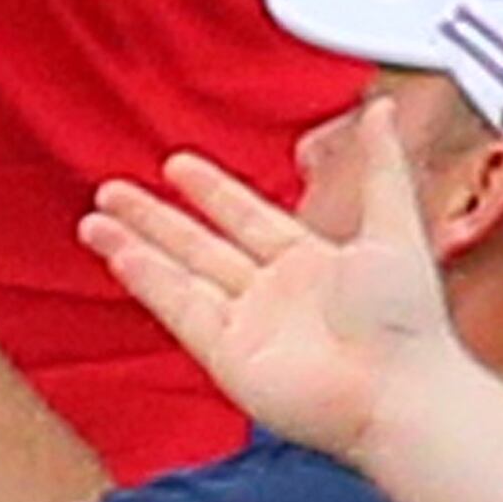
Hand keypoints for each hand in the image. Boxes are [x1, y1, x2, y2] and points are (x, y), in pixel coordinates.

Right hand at [82, 101, 465, 462]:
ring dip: (136, 247)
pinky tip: (121, 254)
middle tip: (114, 190)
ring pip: (180, 276)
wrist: (399, 391)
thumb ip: (381, 166)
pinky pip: (181, 311)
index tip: (177, 165)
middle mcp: (274, 296)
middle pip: (201, 246)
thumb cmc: (407, 322)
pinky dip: (149, 281)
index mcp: (311, 264)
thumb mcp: (394, 226)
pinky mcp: (229, 358)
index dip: (211, 192)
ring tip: (95, 220)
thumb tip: (384, 109)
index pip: (248, 218)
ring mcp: (248, 328)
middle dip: (155, 217)